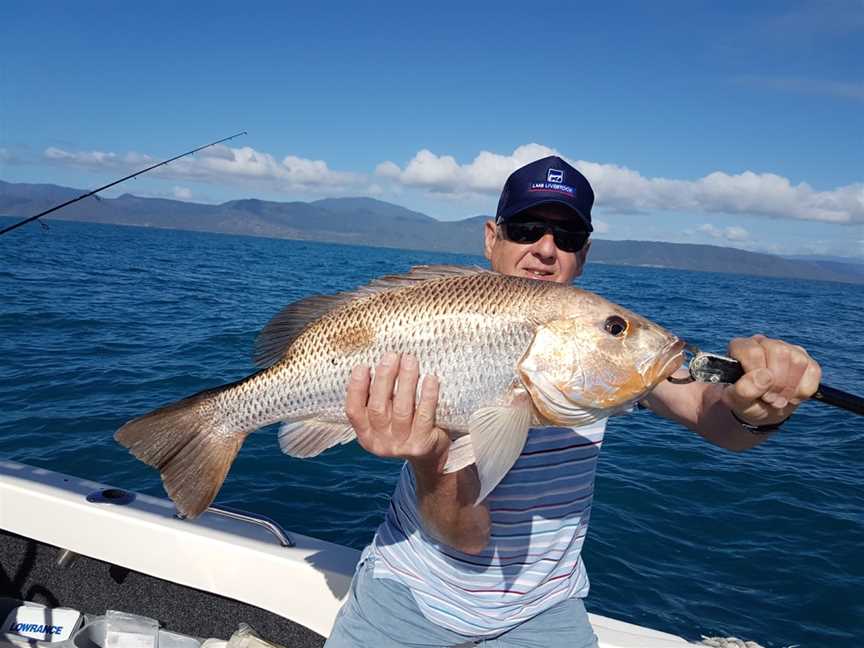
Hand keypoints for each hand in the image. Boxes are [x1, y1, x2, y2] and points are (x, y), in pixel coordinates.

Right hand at [345, 352, 449, 469]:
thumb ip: (379, 399)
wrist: (431, 457)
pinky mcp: (422, 444)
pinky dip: (427, 396)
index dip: (356, 388)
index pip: (354, 411)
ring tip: (410, 360)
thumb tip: (380, 361)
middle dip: (384, 379)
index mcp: (365, 434)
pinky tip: (430, 378)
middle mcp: (380, 442)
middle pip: (378, 408)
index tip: (362, 366)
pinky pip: (424, 416)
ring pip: (402, 410)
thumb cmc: (406, 427)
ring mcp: (401, 445)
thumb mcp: (386, 419)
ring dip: (406, 381)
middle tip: (391, 356)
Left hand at [724, 335, 820, 426]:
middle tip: (769, 398)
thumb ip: (743, 390)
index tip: (756, 392)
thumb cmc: (746, 401)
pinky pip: (813, 371)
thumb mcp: (737, 401)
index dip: (757, 376)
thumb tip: (764, 378)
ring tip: (778, 399)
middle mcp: (764, 342)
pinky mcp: (806, 360)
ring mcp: (787, 349)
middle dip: (776, 383)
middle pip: (778, 352)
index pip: (753, 352)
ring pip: (798, 360)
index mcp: (741, 347)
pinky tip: (791, 396)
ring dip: (789, 388)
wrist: (763, 410)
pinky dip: (803, 390)